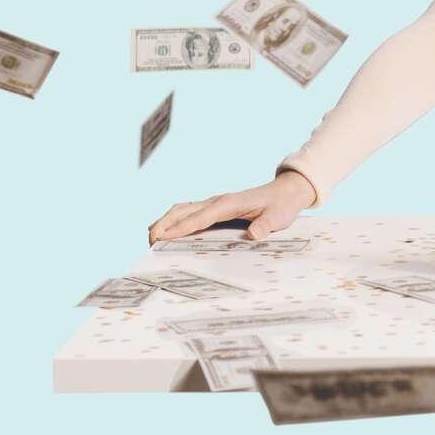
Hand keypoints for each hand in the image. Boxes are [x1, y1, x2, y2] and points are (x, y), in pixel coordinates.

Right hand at [148, 170, 316, 245]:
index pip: (199, 217)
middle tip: (149, 242)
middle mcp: (217, 201)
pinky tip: (166, 230)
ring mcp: (214, 203)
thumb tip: (254, 235)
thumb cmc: (280, 206)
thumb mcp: (277, 217)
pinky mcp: (215, 207)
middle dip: (164, 224)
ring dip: (165, 221)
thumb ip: (265, 225)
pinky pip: (189, 211)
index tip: (161, 238)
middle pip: (183, 210)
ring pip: (182, 209)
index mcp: (228, 204)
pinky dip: (174, 219)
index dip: (180, 228)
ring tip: (150, 238)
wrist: (286, 192)